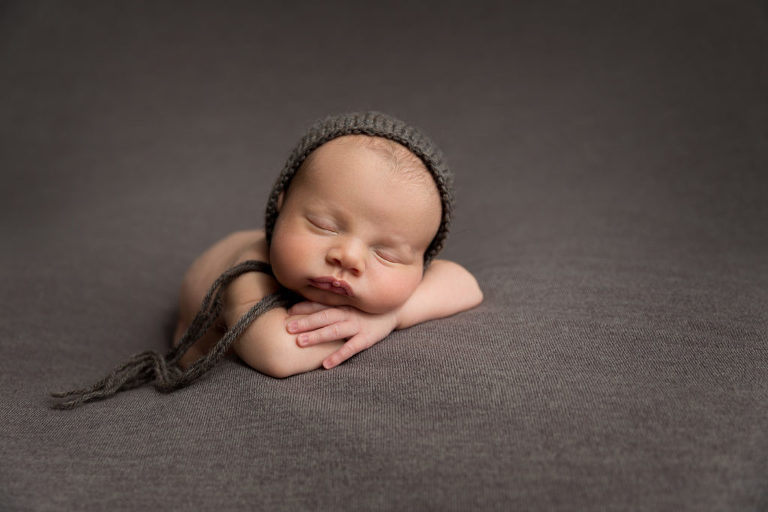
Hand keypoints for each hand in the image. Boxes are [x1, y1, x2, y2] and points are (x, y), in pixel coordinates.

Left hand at [285, 301, 399, 368]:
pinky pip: (350, 348)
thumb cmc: (368, 309)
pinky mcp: (366, 339)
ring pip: (334, 331)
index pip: (320, 305)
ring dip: (317, 336)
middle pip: (324, 317)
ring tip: (300, 342)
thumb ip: (335, 305)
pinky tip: (326, 364)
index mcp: (343, 305)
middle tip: (287, 328)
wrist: (396, 310)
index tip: (288, 313)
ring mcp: (357, 326)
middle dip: (305, 322)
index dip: (304, 308)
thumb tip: (311, 306)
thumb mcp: (353, 303)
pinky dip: (338, 356)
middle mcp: (348, 314)